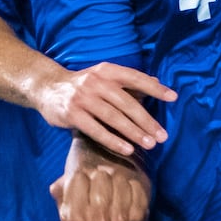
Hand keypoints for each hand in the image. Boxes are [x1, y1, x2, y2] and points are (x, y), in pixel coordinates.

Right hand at [33, 62, 172, 156]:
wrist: (47, 87)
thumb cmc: (83, 86)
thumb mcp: (104, 77)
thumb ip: (128, 82)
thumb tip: (159, 84)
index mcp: (107, 71)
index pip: (135, 78)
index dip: (154, 88)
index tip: (173, 97)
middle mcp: (96, 82)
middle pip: (127, 103)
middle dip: (147, 121)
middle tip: (162, 136)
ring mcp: (83, 98)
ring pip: (113, 117)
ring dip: (134, 132)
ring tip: (150, 144)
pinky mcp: (72, 114)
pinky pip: (96, 130)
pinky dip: (113, 140)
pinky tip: (127, 149)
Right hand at [51, 142, 148, 220]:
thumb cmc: (85, 220)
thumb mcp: (67, 209)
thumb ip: (60, 194)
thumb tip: (56, 187)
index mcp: (74, 219)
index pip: (79, 177)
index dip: (82, 176)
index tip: (85, 181)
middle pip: (101, 176)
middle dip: (100, 174)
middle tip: (101, 180)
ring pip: (119, 179)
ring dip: (117, 178)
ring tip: (113, 185)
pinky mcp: (138, 219)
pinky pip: (136, 187)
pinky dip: (132, 185)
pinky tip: (127, 192)